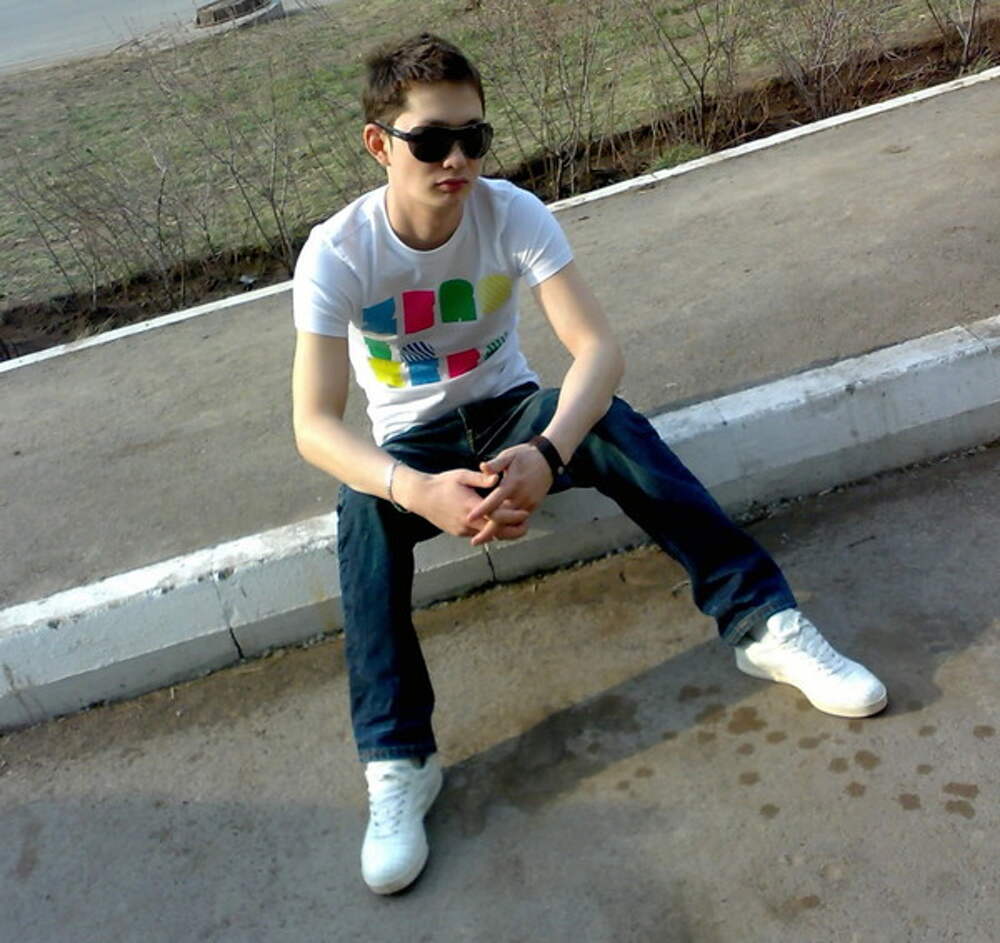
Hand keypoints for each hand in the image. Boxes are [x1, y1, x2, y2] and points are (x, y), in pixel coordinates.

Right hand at [397, 466, 530, 539]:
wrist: (421, 497)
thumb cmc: (443, 483)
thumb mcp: (462, 475)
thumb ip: (481, 478)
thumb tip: (498, 476)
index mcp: (470, 506)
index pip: (497, 515)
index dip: (513, 516)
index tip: (525, 513)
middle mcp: (467, 521)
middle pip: (496, 531)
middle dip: (513, 530)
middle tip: (526, 526)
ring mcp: (462, 529)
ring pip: (487, 536)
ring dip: (503, 533)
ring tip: (517, 527)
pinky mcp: (458, 532)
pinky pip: (478, 535)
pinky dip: (490, 533)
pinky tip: (500, 527)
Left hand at [466, 444, 553, 545]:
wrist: (549, 459)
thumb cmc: (525, 456)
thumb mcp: (509, 455)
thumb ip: (495, 464)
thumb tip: (482, 467)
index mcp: (513, 483)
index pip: (494, 501)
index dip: (481, 510)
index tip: (468, 518)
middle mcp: (521, 496)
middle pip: (503, 519)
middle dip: (488, 532)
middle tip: (474, 541)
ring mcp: (529, 503)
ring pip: (511, 523)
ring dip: (498, 531)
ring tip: (483, 539)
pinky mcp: (533, 506)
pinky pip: (519, 520)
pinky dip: (508, 527)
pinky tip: (497, 531)